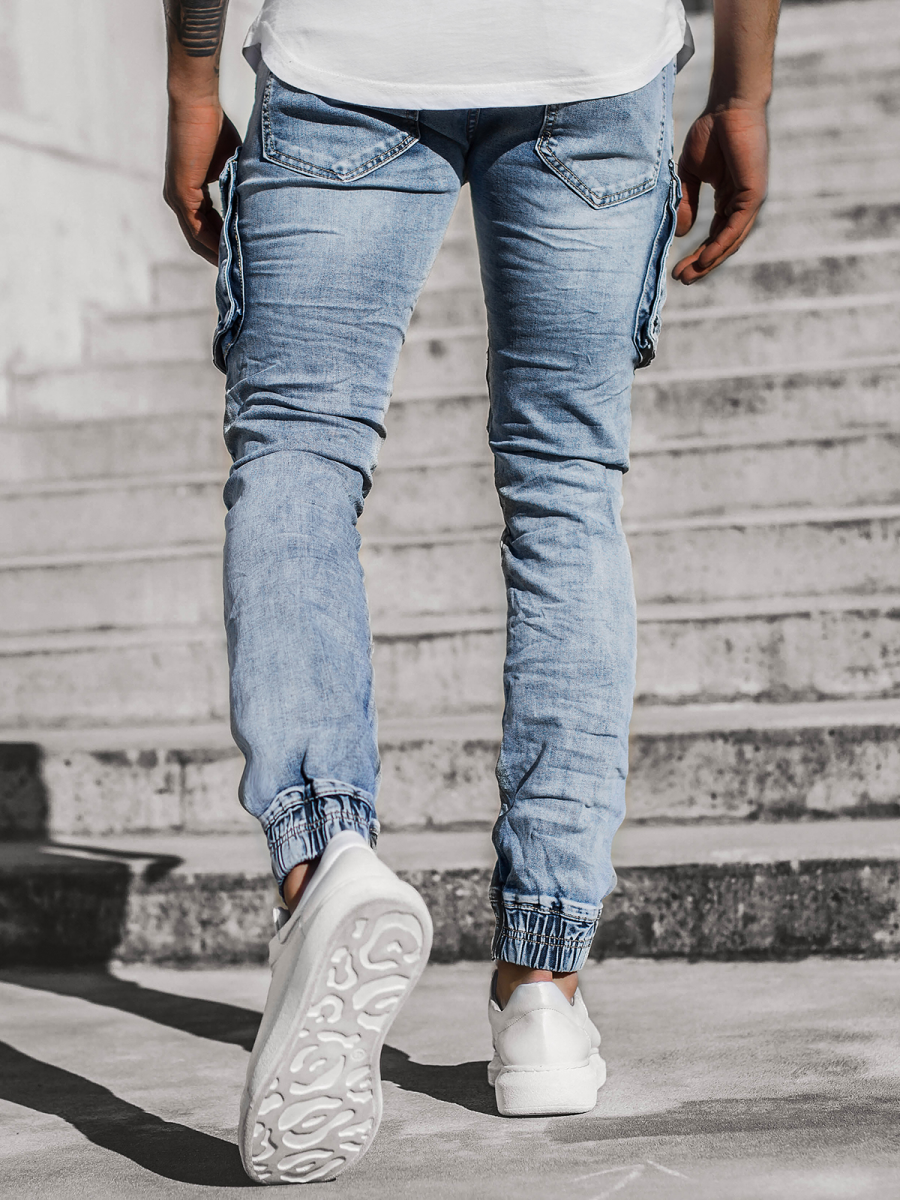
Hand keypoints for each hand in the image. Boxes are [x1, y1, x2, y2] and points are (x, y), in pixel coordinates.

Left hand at [164, 100, 241, 264]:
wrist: (196, 103)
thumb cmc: (214, 124)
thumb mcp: (231, 162)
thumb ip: (238, 183)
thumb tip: (258, 197)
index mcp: (189, 191)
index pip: (206, 226)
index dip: (222, 243)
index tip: (241, 255)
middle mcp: (179, 198)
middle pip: (199, 239)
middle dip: (218, 256)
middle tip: (240, 273)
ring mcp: (177, 197)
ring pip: (197, 238)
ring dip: (215, 254)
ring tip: (237, 270)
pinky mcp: (181, 193)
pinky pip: (197, 228)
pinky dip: (212, 243)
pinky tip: (228, 254)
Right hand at [673, 104, 768, 283]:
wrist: (729, 105)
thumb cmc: (711, 131)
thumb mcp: (689, 174)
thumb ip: (686, 202)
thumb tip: (681, 234)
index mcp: (729, 198)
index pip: (714, 235)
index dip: (697, 254)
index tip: (676, 270)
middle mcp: (742, 203)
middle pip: (723, 244)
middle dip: (703, 264)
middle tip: (682, 280)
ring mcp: (750, 200)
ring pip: (731, 240)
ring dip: (711, 261)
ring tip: (690, 275)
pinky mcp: (754, 194)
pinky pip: (736, 227)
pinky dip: (721, 244)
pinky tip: (706, 259)